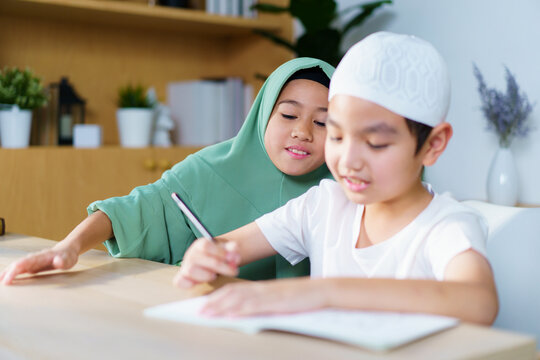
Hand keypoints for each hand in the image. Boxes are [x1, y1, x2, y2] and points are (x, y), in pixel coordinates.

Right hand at [0, 244, 78, 284]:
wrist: (67, 250)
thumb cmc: (68, 255)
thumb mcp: (69, 259)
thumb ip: (63, 260)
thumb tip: (57, 262)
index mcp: (42, 256)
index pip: (28, 261)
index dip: (19, 266)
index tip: (11, 272)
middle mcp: (35, 258)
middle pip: (20, 264)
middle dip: (10, 272)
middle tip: (3, 282)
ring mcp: (32, 262)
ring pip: (17, 266)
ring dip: (8, 273)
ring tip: (0, 281)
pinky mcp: (32, 266)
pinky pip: (20, 270)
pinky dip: (12, 274)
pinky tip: (5, 280)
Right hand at [173, 238, 239, 287]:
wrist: (214, 262)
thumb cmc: (221, 256)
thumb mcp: (229, 250)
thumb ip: (232, 249)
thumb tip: (233, 253)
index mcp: (201, 244)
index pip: (205, 246)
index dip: (219, 253)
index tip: (232, 259)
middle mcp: (191, 254)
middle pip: (198, 259)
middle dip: (218, 267)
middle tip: (233, 271)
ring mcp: (185, 266)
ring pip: (190, 271)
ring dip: (205, 275)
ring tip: (215, 276)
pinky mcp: (182, 278)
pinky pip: (180, 282)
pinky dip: (191, 283)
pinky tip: (204, 282)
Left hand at [200, 278, 327, 316]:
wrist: (322, 290)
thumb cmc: (303, 297)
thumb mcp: (280, 299)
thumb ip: (265, 303)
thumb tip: (249, 312)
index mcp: (263, 289)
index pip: (235, 291)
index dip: (219, 297)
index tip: (206, 304)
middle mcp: (262, 290)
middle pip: (232, 294)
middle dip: (214, 302)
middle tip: (198, 310)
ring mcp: (269, 295)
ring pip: (239, 299)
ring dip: (221, 306)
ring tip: (207, 313)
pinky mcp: (276, 303)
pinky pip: (255, 306)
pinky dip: (240, 310)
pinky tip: (230, 315)